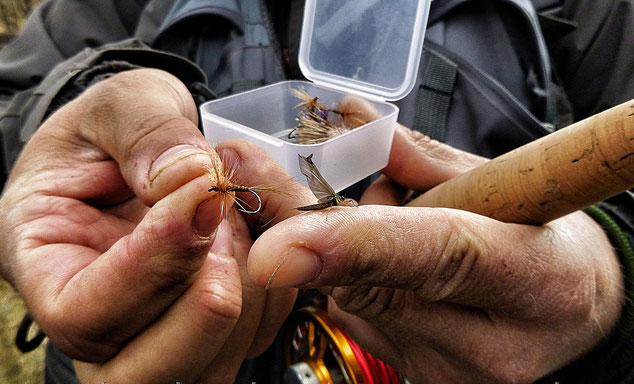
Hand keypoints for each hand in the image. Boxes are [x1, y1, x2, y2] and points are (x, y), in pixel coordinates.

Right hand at [0, 69, 303, 381]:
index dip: (153, 264)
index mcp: (41, 265)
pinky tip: (258, 229)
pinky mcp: (204, 330)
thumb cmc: (111, 130)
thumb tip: (190, 179)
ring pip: (208, 367)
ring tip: (238, 212)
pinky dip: (274, 286)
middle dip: (205, 299)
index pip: (83, 312)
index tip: (204, 196)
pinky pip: (254, 338)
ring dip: (248, 287)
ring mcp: (150, 334)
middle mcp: (95, 322)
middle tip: (226, 215)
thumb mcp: (118, 104)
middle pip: (144, 373)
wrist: (134, 149)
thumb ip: (146, 133)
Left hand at [248, 126, 623, 382]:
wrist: (575, 310)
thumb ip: (421, 159)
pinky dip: (365, 286)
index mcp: (530, 277)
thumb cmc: (549, 244)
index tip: (277, 247)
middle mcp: (491, 346)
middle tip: (351, 186)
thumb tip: (352, 123)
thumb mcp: (505, 183)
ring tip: (411, 237)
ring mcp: (453, 375)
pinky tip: (403, 276)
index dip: (353, 243)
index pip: (433, 254)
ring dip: (358, 258)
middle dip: (336, 229)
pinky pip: (359, 323)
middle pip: (370, 284)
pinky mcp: (423, 383)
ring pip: (353, 302)